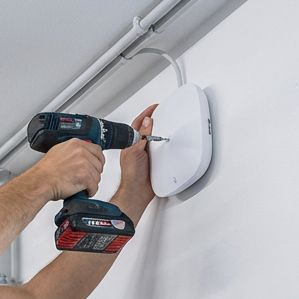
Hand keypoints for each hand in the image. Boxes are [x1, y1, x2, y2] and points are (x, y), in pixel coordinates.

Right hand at [24, 137, 105, 201]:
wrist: (40, 182)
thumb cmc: (45, 172)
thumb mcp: (58, 152)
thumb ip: (72, 151)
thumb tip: (79, 155)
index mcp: (75, 144)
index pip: (97, 150)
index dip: (97, 160)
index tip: (94, 166)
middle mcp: (81, 151)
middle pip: (99, 163)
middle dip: (94, 173)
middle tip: (87, 179)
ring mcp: (84, 163)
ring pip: (97, 176)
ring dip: (91, 183)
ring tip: (81, 186)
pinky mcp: (86, 176)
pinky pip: (94, 186)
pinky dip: (90, 191)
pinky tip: (82, 191)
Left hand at [114, 104, 156, 219]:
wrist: (138, 191)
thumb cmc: (132, 174)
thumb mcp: (136, 151)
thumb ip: (142, 136)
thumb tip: (146, 122)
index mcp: (131, 143)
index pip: (139, 124)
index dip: (146, 114)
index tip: (154, 108)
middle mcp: (137, 148)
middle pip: (145, 130)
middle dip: (152, 121)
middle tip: (159, 113)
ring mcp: (145, 155)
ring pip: (152, 139)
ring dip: (158, 132)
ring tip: (164, 124)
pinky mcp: (152, 162)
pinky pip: (159, 150)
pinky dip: (163, 145)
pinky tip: (166, 144)